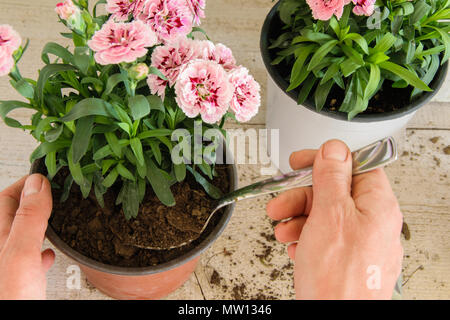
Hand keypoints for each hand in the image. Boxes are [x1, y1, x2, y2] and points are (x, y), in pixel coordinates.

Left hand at [0, 174, 53, 299]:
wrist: (12, 318)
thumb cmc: (9, 300)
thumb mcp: (20, 255)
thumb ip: (29, 218)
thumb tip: (38, 183)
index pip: (6, 198)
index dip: (26, 183)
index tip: (47, 174)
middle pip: (12, 215)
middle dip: (33, 200)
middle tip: (54, 189)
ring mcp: (7, 268)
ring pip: (21, 236)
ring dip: (37, 222)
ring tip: (54, 214)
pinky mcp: (17, 284)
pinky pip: (27, 260)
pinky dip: (40, 250)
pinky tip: (48, 254)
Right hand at [267, 140, 402, 299]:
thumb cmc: (338, 278)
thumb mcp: (330, 214)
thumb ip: (331, 177)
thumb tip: (333, 149)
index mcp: (378, 205)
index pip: (354, 166)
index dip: (325, 161)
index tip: (301, 162)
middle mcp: (373, 223)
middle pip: (334, 193)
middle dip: (301, 196)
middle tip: (280, 202)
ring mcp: (360, 243)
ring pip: (325, 216)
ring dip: (298, 218)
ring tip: (282, 229)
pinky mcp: (347, 260)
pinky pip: (324, 238)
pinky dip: (305, 237)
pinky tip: (293, 246)